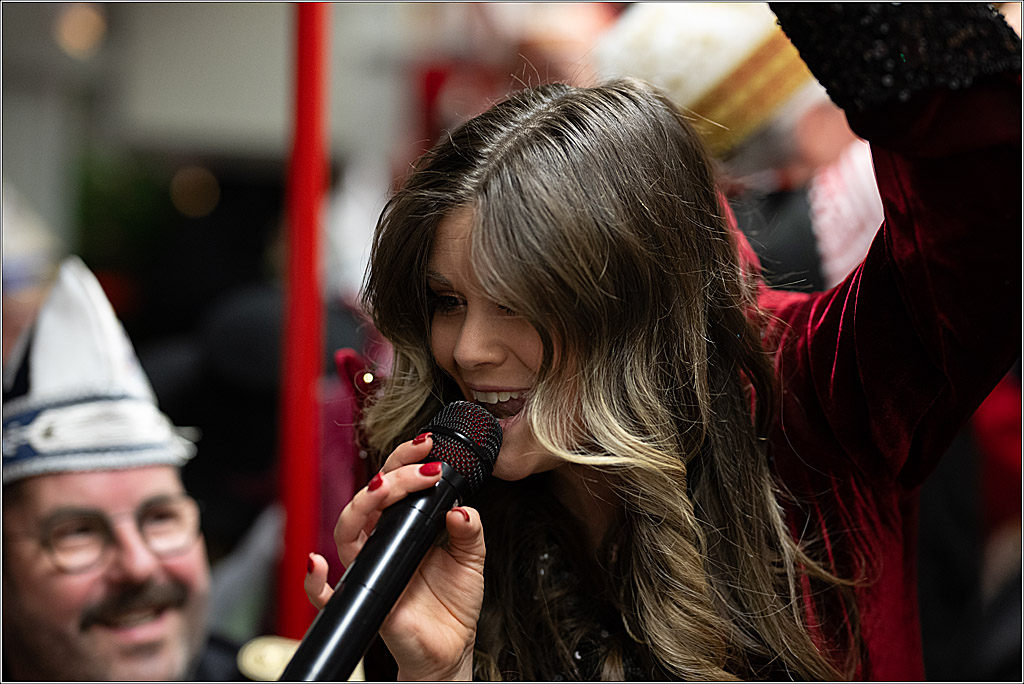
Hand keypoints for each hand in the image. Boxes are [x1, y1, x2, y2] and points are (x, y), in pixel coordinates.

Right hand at [305, 434, 485, 680]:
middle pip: (369, 500)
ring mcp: (370, 569)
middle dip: (392, 475)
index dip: (405, 463)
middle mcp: (381, 543)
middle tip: (421, 466)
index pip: (395, 486)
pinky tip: (319, 564)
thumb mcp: (471, 559)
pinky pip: (325, 594)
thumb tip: (460, 508)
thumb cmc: (452, 603)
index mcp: (403, 528)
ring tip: (386, 487)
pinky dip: (315, 581)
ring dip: (363, 504)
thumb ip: (469, 531)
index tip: (427, 448)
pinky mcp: (365, 599)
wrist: (448, 648)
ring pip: (347, 531)